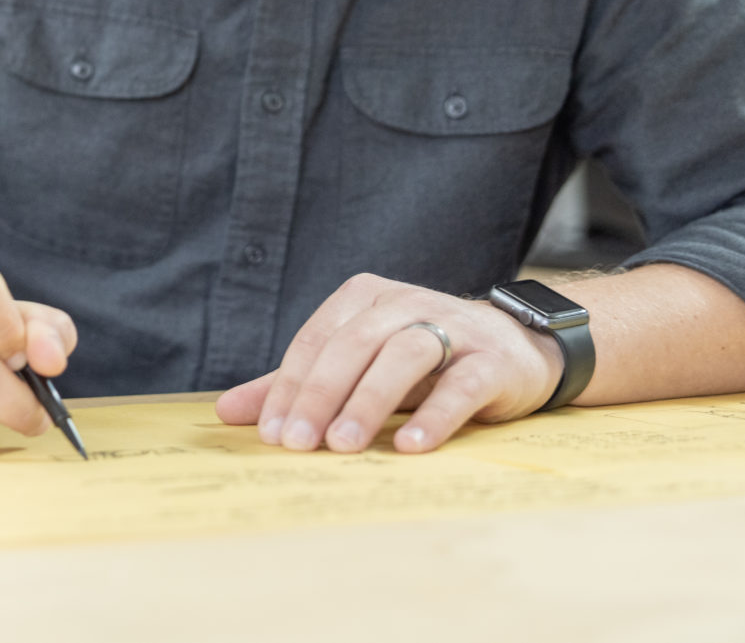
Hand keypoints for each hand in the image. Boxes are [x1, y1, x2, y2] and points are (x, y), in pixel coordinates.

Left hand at [214, 272, 564, 452]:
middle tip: (296, 445)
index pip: (315, 341)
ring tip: (343, 446)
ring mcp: (452, 327)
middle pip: (352, 346)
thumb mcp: (358, 367)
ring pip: (402, 357)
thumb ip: (298, 385)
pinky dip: (435, 415)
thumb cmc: (423, 361)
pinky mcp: (492, 360)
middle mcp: (405, 303)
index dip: (288, 387)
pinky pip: (460, 385)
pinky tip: (411, 446)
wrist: (517, 350)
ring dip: (369, 402)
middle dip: (319, 396)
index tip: (269, 434)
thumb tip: (227, 413)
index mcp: (364, 299)